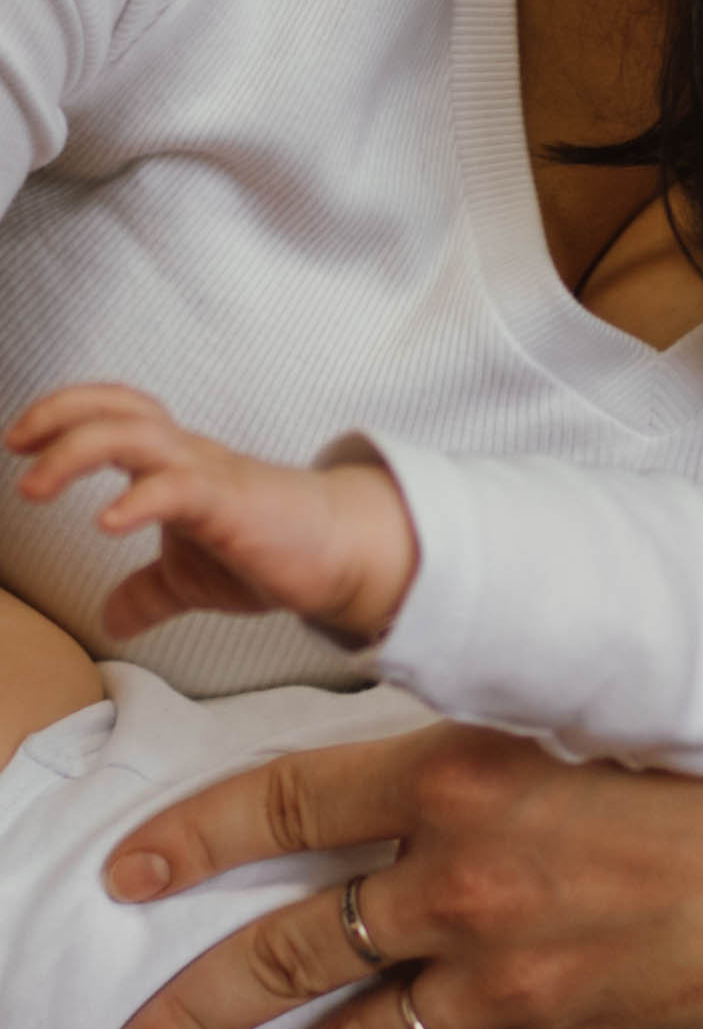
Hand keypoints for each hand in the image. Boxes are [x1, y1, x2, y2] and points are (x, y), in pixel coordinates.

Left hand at [6, 383, 414, 639]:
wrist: (343, 554)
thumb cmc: (273, 552)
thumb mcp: (193, 578)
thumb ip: (149, 591)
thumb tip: (112, 620)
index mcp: (177, 465)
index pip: (116, 413)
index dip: (64, 414)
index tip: (20, 441)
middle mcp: (189, 458)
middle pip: (119, 408)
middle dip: (58, 416)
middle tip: (16, 446)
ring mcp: (211, 477)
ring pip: (137, 435)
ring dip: (76, 451)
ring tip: (36, 488)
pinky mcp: (231, 505)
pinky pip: (178, 488)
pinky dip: (136, 500)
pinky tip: (107, 523)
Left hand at [93, 729, 702, 1028]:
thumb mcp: (588, 716)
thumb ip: (491, 745)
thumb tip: (423, 760)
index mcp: (462, 772)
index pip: (290, 802)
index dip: (199, 837)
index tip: (131, 872)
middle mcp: (459, 875)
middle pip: (291, 947)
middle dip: (196, 1006)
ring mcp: (501, 965)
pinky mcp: (552, 1028)